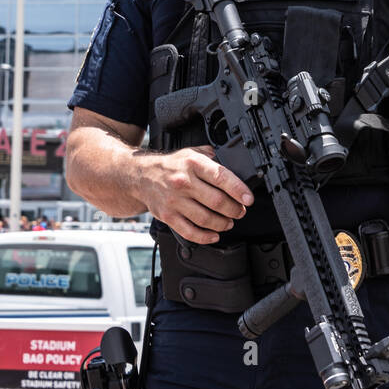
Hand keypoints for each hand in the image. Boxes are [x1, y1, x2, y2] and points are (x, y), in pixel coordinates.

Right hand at [138, 145, 253, 242]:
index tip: (248, 199)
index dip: (238, 190)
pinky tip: (214, 235)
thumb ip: (212, 157)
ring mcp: (175, 201)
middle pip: (217, 201)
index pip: (221, 177)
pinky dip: (205, 236)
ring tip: (229, 222)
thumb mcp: (192, 152)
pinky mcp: (167, 216)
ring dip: (222, 223)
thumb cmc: (170, 165)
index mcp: (193, 164)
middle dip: (234, 209)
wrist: (140, 176)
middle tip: (240, 211)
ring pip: (205, 218)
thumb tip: (234, 166)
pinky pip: (190, 231)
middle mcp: (183, 182)